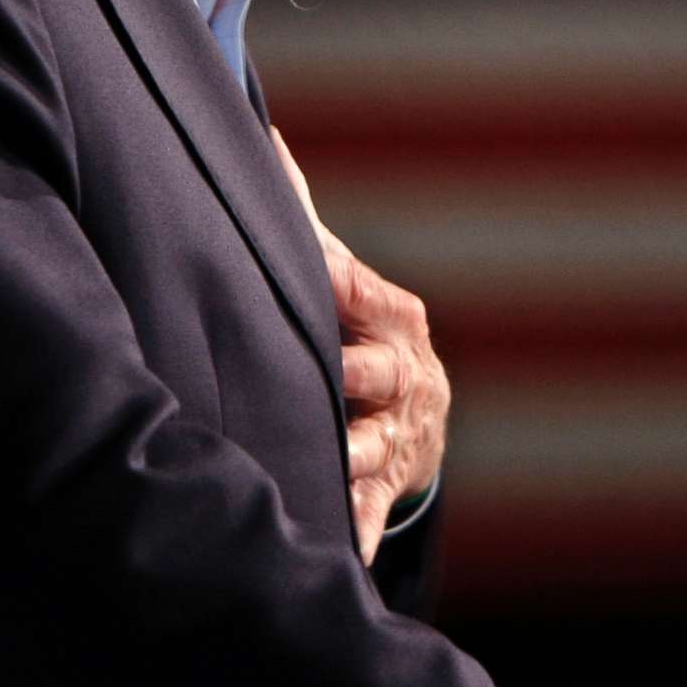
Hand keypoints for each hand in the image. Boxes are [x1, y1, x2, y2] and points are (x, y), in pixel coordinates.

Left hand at [271, 126, 450, 563]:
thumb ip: (304, 218)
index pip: (359, 294)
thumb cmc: (361, 337)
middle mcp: (408, 376)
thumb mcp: (345, 282)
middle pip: (380, 372)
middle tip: (339, 375)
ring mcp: (400, 434)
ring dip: (354, 458)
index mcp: (396, 319)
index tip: (307, 274)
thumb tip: (267, 137)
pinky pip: (370, 512)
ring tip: (332, 464)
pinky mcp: (385, 487)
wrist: (420, 427)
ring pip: (375, 445)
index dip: (334, 286)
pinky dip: (356, 531)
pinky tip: (339, 549)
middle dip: (358, 377)